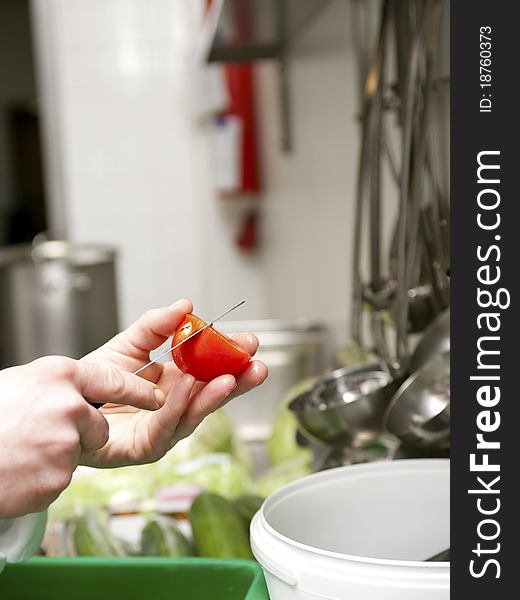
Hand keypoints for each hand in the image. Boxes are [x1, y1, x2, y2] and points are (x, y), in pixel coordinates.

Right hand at [0, 356, 162, 517]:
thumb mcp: (20, 383)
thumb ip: (56, 386)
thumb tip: (81, 391)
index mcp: (58, 375)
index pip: (113, 379)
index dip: (136, 390)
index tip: (156, 397)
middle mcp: (68, 405)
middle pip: (98, 426)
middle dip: (79, 435)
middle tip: (39, 436)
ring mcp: (65, 443)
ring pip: (78, 454)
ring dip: (55, 457)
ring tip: (19, 452)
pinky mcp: (58, 478)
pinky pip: (60, 478)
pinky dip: (41, 478)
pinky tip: (16, 471)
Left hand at [79, 298, 267, 468]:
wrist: (66, 401)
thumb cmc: (98, 379)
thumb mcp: (131, 343)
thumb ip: (157, 324)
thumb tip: (185, 304)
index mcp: (178, 382)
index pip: (213, 370)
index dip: (232, 357)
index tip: (249, 342)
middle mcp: (177, 406)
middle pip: (214, 395)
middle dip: (239, 381)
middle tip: (257, 366)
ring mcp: (165, 428)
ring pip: (196, 414)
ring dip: (215, 396)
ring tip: (231, 378)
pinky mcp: (146, 447)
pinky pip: (166, 426)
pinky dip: (179, 406)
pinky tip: (188, 387)